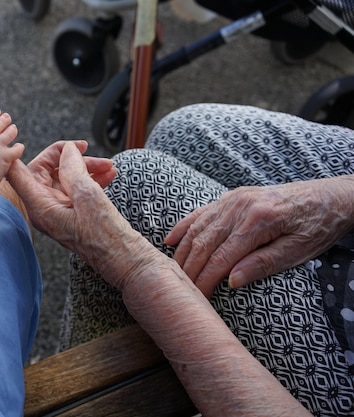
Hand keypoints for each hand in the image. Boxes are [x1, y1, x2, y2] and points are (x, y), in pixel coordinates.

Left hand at [7, 141, 144, 285]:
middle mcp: (45, 208)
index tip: (22, 138)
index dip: (17, 154)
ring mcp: (60, 211)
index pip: (17, 175)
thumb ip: (72, 169)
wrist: (125, 260)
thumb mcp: (88, 196)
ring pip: (64, 178)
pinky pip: (76, 188)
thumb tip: (67, 150)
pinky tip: (110, 173)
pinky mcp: (74, 212)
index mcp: (40, 207)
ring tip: (108, 165)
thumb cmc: (105, 235)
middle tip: (86, 149)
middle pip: (44, 171)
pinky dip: (91, 178)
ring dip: (85, 167)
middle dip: (67, 157)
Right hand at [165, 176, 353, 296]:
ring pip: (197, 228)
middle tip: (180, 293)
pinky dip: (184, 227)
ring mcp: (233, 199)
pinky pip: (200, 212)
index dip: (206, 280)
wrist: (332, 196)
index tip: (198, 300)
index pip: (221, 257)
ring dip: (182, 253)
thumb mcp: (299, 251)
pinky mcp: (231, 196)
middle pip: (204, 243)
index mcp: (258, 220)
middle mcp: (240, 206)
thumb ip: (263, 264)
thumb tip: (232, 282)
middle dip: (189, 270)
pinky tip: (170, 241)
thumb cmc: (319, 226)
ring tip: (173, 274)